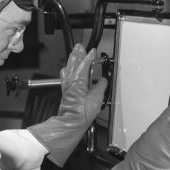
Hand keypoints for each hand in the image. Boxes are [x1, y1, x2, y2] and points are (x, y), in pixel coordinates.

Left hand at [28, 44, 106, 166]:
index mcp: (79, 80)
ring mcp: (67, 86)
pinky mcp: (66, 92)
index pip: (84, 64)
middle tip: (80, 46)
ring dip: (72, 60)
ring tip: (75, 53)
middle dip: (77, 54)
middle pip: (74, 63)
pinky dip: (68, 70)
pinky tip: (68, 70)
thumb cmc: (82, 113)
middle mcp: (71, 81)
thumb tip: (103, 81)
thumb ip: (101, 86)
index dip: (89, 56)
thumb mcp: (97, 98)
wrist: (71, 123)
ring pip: (69, 68)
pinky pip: (66, 77)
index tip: (93, 51)